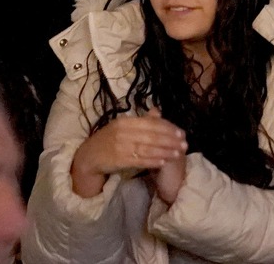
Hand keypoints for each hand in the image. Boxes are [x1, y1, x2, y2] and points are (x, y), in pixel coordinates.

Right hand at [69, 112, 189, 196]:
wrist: (88, 157)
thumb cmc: (107, 140)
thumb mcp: (122, 127)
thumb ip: (141, 121)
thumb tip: (158, 111)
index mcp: (125, 121)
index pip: (151, 123)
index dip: (168, 128)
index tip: (181, 133)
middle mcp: (122, 132)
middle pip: (152, 136)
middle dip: (170, 140)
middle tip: (185, 144)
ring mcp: (120, 146)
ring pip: (147, 149)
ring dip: (165, 151)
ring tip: (178, 154)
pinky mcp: (118, 160)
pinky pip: (139, 160)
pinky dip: (152, 161)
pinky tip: (163, 162)